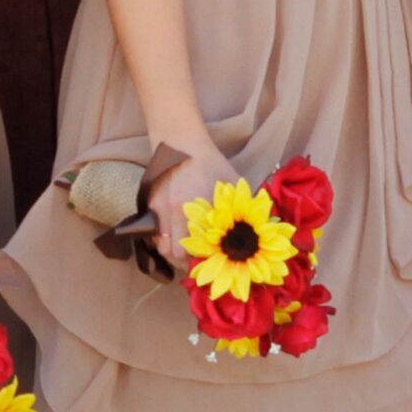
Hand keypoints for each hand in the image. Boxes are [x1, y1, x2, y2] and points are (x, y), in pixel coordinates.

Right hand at [145, 141, 238, 267]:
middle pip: (174, 254)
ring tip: (185, 256)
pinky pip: (154, 233)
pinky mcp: (149, 205)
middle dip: (186, 264)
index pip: (196, 250)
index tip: (212, 267)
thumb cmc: (211, 164)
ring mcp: (158, 209)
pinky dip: (163, 241)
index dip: (203, 263)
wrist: (181, 143)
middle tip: (198, 265)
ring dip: (172, 255)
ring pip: (161, 246)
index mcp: (197, 209)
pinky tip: (175, 240)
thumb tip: (262, 231)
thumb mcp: (234, 187)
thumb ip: (244, 210)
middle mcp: (173, 212)